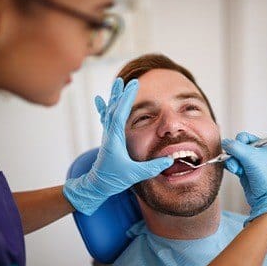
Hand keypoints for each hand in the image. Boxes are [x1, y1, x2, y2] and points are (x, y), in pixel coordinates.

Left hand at [63, 78, 172, 214]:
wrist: (97, 185)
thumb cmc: (113, 179)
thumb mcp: (134, 175)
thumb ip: (152, 167)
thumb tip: (169, 160)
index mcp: (114, 140)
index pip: (120, 114)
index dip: (127, 99)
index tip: (133, 85)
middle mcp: (109, 134)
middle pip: (114, 109)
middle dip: (121, 94)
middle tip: (126, 81)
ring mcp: (108, 136)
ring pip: (110, 112)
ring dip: (115, 98)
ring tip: (117, 84)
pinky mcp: (108, 139)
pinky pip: (106, 119)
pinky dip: (105, 108)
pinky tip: (100, 101)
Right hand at [222, 132, 266, 228]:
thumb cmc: (266, 177)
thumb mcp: (250, 157)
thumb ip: (235, 147)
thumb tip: (224, 142)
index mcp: (262, 145)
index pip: (243, 137)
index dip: (238, 142)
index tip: (239, 151)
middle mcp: (256, 153)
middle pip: (236, 147)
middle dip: (233, 154)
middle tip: (236, 161)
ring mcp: (249, 162)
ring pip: (232, 156)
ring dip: (231, 162)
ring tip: (237, 169)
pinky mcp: (243, 171)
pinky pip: (232, 164)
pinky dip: (231, 167)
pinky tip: (235, 172)